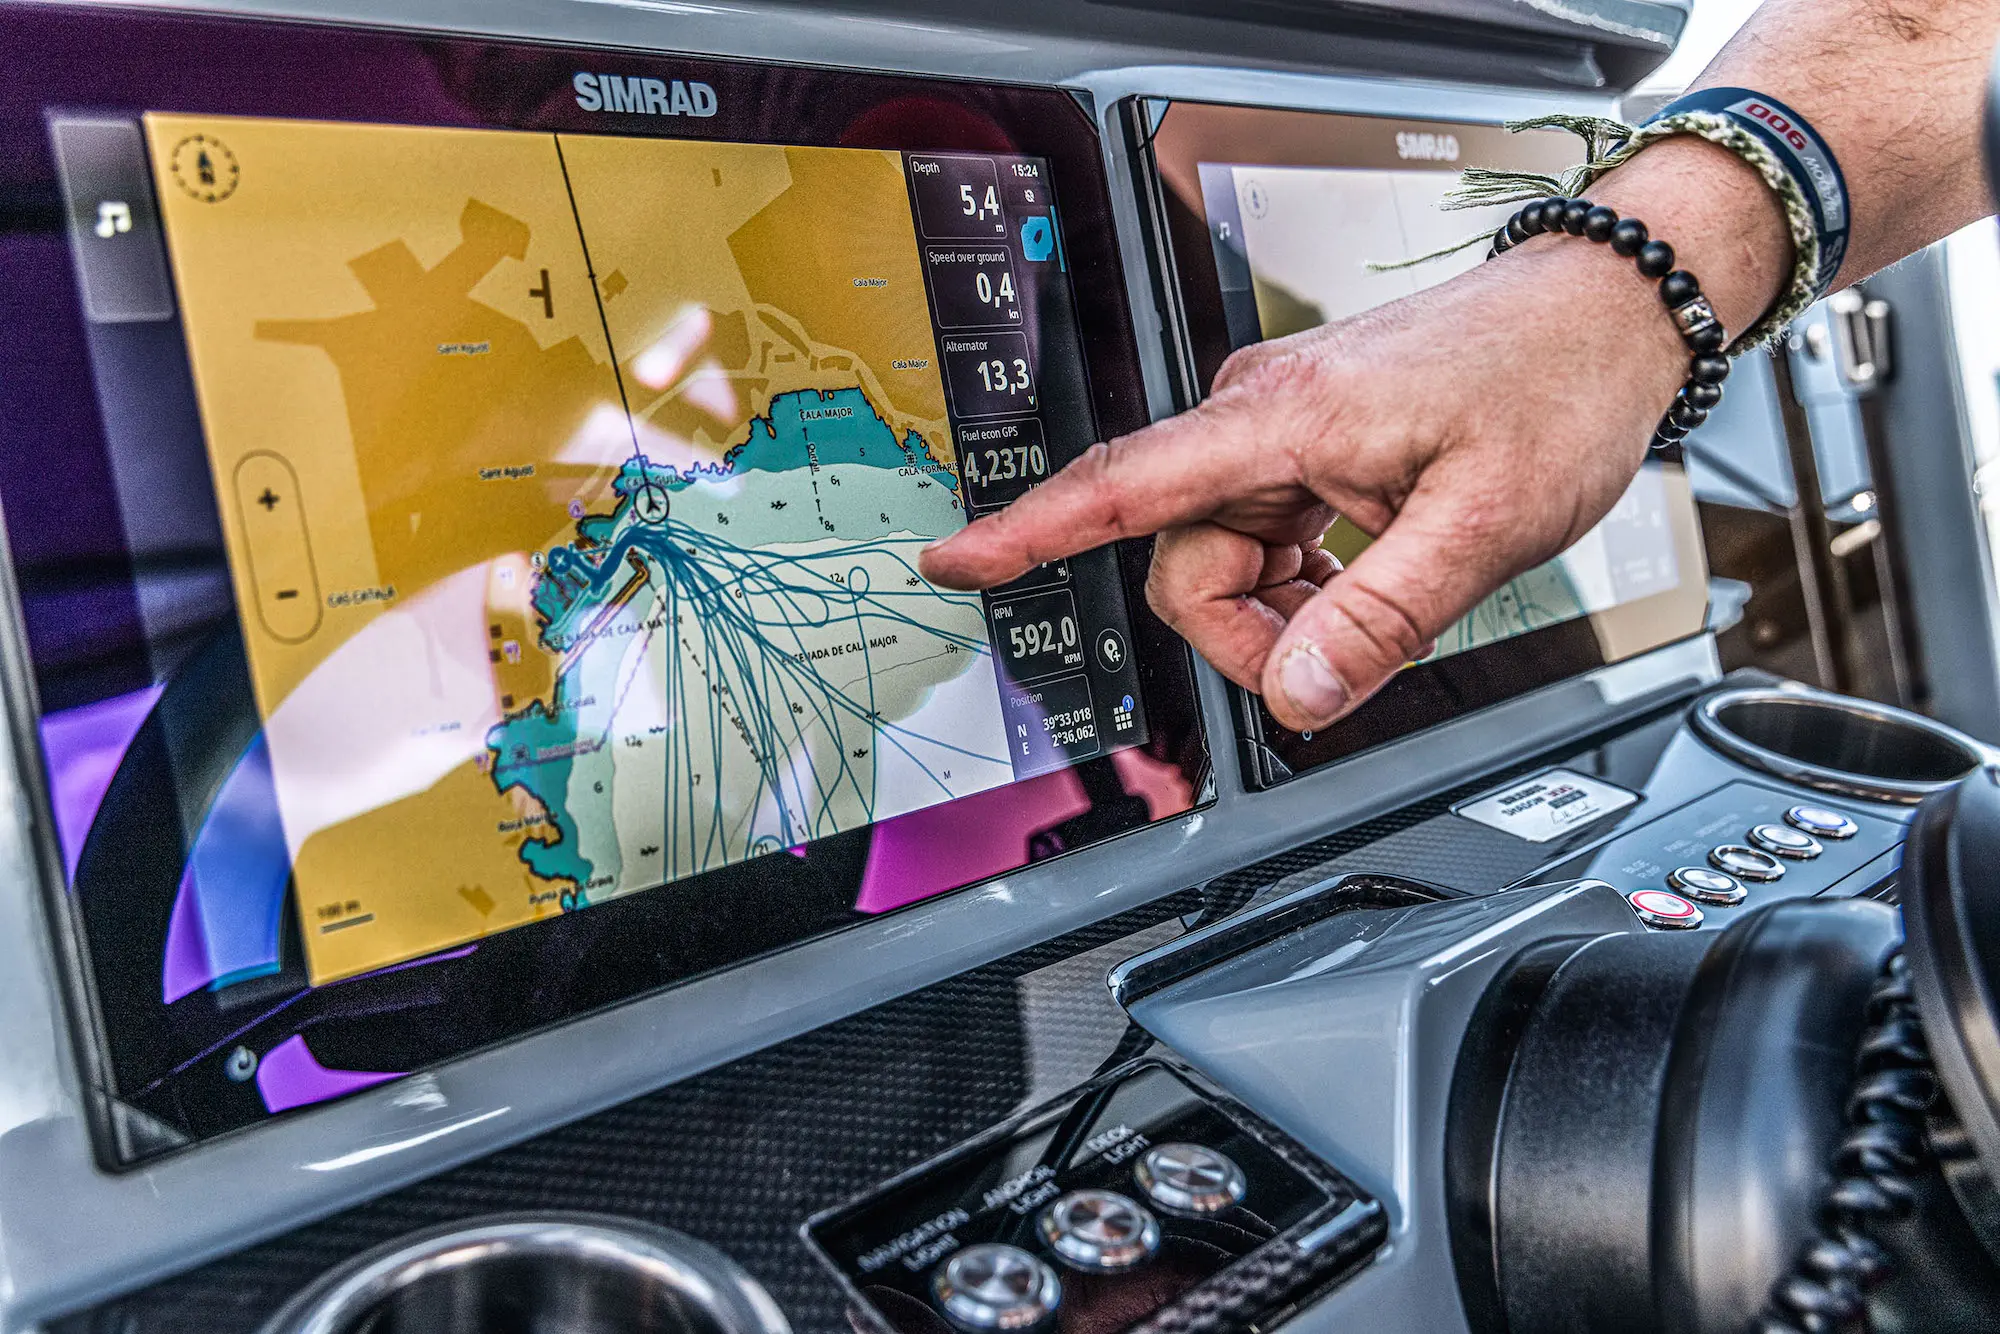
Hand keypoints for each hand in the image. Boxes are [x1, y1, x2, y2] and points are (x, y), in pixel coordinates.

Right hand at [920, 141, 1786, 730]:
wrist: (1605, 314)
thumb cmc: (1555, 383)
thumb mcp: (1485, 525)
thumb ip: (1380, 618)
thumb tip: (1293, 693)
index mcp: (1281, 418)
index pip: (1124, 487)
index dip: (1030, 532)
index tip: (957, 560)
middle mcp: (1260, 417)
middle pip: (1186, 564)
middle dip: (1253, 632)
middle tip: (1350, 649)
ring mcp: (1281, 432)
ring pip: (1226, 563)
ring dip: (1290, 609)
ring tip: (1386, 593)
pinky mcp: (1307, 447)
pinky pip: (1265, 542)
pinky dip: (1308, 583)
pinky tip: (1371, 572)